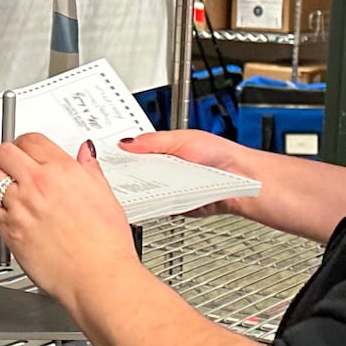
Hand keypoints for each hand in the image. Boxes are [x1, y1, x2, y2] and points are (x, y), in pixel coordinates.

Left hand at [0, 133, 142, 313]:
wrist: (97, 276)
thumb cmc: (105, 245)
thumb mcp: (105, 196)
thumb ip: (90, 170)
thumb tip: (85, 153)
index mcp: (64, 171)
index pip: (32, 140)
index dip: (26, 143)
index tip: (26, 150)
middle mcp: (39, 185)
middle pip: (5, 151)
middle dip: (5, 155)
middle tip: (9, 162)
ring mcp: (20, 206)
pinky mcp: (8, 229)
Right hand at [119, 130, 259, 218]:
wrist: (240, 180)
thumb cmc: (220, 155)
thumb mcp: (183, 139)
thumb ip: (154, 141)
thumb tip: (127, 142)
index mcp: (164, 149)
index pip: (135, 151)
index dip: (120, 152)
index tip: (104, 154)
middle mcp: (164, 169)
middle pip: (135, 173)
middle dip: (124, 173)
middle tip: (109, 172)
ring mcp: (168, 189)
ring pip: (144, 191)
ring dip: (137, 190)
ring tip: (125, 186)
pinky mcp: (175, 206)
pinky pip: (157, 207)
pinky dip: (152, 205)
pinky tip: (145, 200)